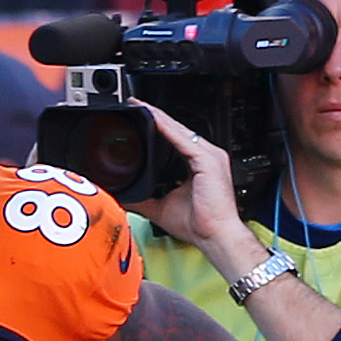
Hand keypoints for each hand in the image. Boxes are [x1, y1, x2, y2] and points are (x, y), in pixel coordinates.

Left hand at [129, 102, 267, 281]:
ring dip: (159, 117)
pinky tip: (153, 120)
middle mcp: (207, 156)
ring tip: (141, 107)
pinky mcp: (209, 160)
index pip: (175, 137)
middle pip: (178, 129)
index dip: (157, 125)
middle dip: (156, 116)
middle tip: (135, 105)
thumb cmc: (199, 223)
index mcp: (198, 163)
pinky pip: (184, 139)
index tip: (139, 116)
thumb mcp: (162, 206)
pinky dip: (168, 129)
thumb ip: (143, 198)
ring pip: (180, 130)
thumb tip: (124, 196)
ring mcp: (210, 156)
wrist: (216, 235)